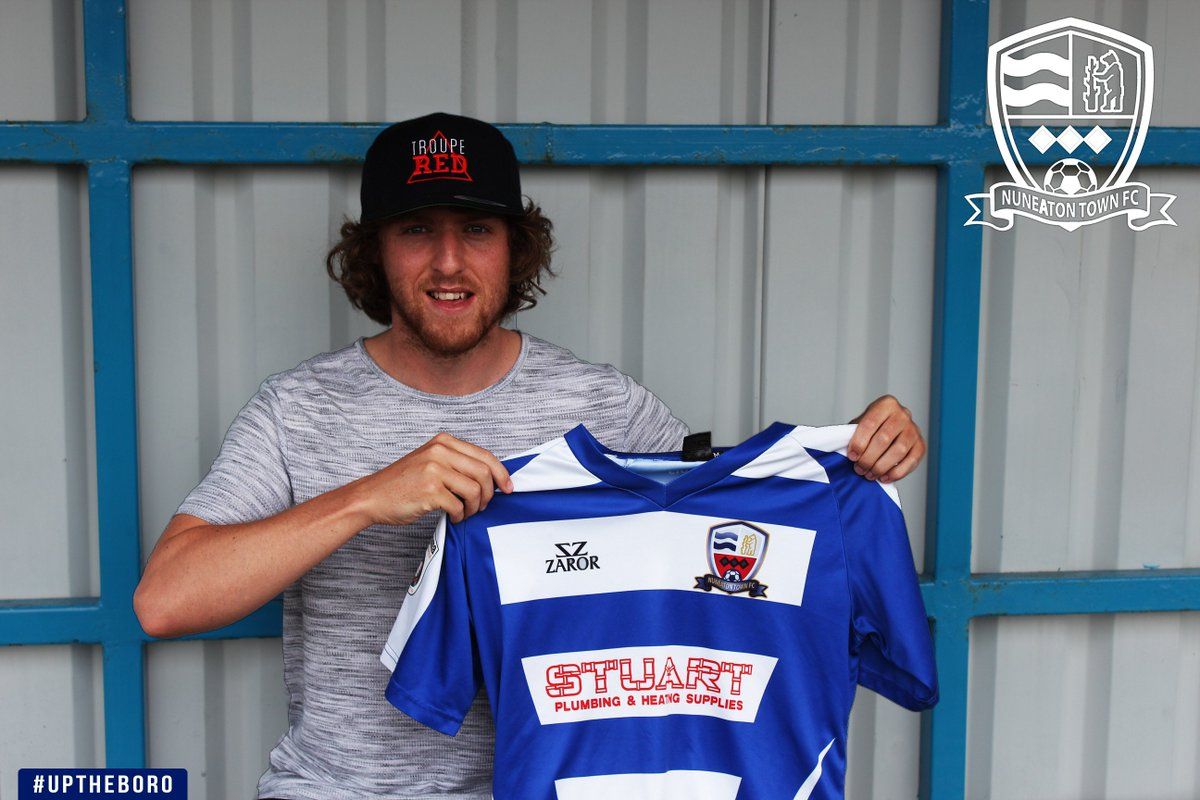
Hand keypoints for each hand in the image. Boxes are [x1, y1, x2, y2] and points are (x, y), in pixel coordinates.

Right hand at [359, 432, 512, 524]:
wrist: (372, 496)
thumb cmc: (404, 482)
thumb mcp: (431, 461)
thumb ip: (458, 463)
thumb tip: (493, 477)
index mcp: (444, 441)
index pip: (485, 455)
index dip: (501, 473)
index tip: (508, 488)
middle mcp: (440, 451)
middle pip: (484, 473)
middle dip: (489, 494)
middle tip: (482, 506)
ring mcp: (434, 470)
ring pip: (475, 490)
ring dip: (475, 507)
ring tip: (466, 512)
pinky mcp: (429, 491)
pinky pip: (459, 506)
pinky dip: (461, 516)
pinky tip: (453, 517)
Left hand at [847, 395, 925, 482]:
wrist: (889, 428)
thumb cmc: (872, 427)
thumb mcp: (860, 424)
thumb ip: (853, 434)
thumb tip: (845, 450)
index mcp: (886, 404)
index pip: (870, 423)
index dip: (859, 442)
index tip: (852, 456)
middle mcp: (903, 414)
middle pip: (884, 439)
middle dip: (869, 458)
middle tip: (859, 469)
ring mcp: (914, 429)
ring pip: (898, 451)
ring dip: (881, 466)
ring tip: (869, 474)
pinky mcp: (921, 445)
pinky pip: (911, 461)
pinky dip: (896, 472)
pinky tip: (884, 477)